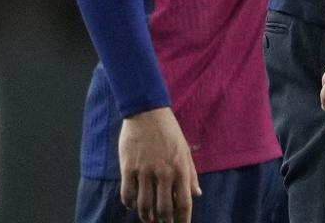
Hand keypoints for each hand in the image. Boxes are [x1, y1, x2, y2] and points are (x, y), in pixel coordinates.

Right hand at [118, 107, 199, 222]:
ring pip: (144, 205)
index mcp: (181, 169)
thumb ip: (191, 174)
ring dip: (146, 216)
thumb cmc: (169, 131)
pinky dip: (130, 204)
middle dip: (164, 221)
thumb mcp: (185, 151)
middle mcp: (164, 173)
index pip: (184, 203)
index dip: (183, 220)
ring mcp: (145, 171)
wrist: (147, 112)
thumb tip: (197, 194)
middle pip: (163, 209)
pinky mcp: (128, 167)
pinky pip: (127, 194)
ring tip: (148, 218)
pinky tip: (133, 205)